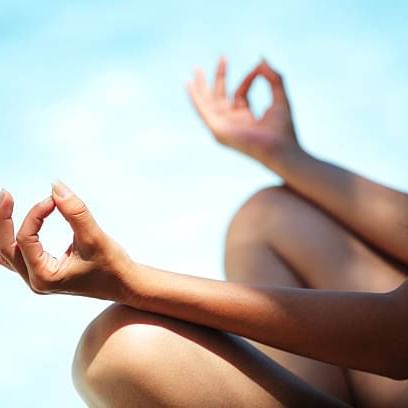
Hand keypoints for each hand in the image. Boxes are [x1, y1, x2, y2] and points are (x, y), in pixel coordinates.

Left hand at [0, 182, 129, 298]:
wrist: (124, 283)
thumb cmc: (112, 265)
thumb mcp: (95, 237)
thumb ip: (75, 211)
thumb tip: (56, 186)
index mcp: (44, 277)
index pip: (26, 239)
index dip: (36, 214)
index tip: (54, 199)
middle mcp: (36, 280)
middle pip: (4, 248)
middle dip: (2, 220)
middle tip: (5, 194)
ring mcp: (39, 278)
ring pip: (8, 253)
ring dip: (5, 228)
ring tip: (6, 204)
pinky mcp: (45, 271)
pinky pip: (18, 254)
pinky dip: (14, 237)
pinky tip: (16, 222)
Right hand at [187, 58, 300, 166]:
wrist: (281, 148)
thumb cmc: (283, 129)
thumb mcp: (280, 97)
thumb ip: (274, 78)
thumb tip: (263, 59)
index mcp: (245, 118)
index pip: (240, 93)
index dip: (249, 78)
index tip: (260, 67)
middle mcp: (232, 123)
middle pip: (221, 97)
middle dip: (220, 77)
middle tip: (222, 58)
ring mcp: (224, 127)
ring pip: (208, 104)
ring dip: (201, 87)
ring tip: (196, 69)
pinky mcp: (218, 130)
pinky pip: (203, 111)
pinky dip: (195, 98)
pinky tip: (190, 85)